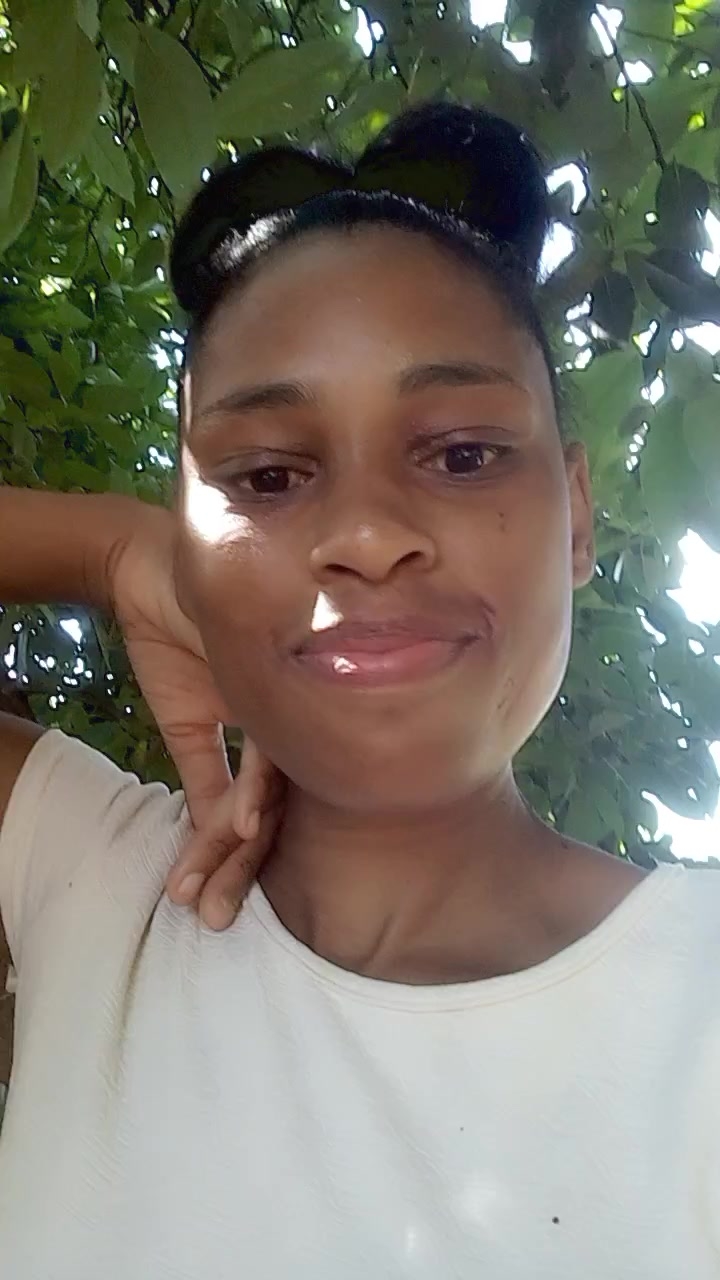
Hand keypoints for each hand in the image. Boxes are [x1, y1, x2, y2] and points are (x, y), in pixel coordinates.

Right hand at [103, 498, 283, 927]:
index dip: (233, 861)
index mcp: (278, 741)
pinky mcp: (271, 680)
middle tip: (210, 921)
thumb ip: (209, 779)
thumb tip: (220, 839)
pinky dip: (257, 784)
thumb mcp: (188, 726)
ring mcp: (287, 704)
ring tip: (211, 893)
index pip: (262, 813)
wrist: (156, 575)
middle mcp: (293, 727)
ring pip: (271, 790)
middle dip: (237, 869)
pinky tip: (250, 825)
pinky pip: (270, 743)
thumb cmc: (182, 644)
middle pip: (274, 812)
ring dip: (238, 844)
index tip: (204, 904)